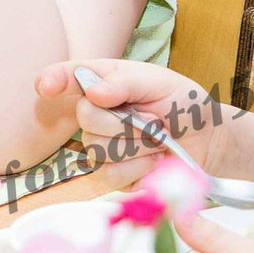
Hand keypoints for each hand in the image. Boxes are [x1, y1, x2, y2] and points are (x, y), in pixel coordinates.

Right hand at [35, 57, 231, 172]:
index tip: (46, 87)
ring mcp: (100, 145)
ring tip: (158, 139)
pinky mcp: (111, 175)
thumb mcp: (161, 82)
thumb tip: (93, 93)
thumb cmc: (183, 104)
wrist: (207, 140)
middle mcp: (96, 112)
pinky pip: (110, 175)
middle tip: (154, 119)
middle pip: (85, 118)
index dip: (53, 80)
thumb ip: (127, 82)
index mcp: (104, 81)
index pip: (68, 77)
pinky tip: (154, 160)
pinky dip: (139, 167)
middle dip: (124, 121)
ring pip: (98, 149)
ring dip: (138, 145)